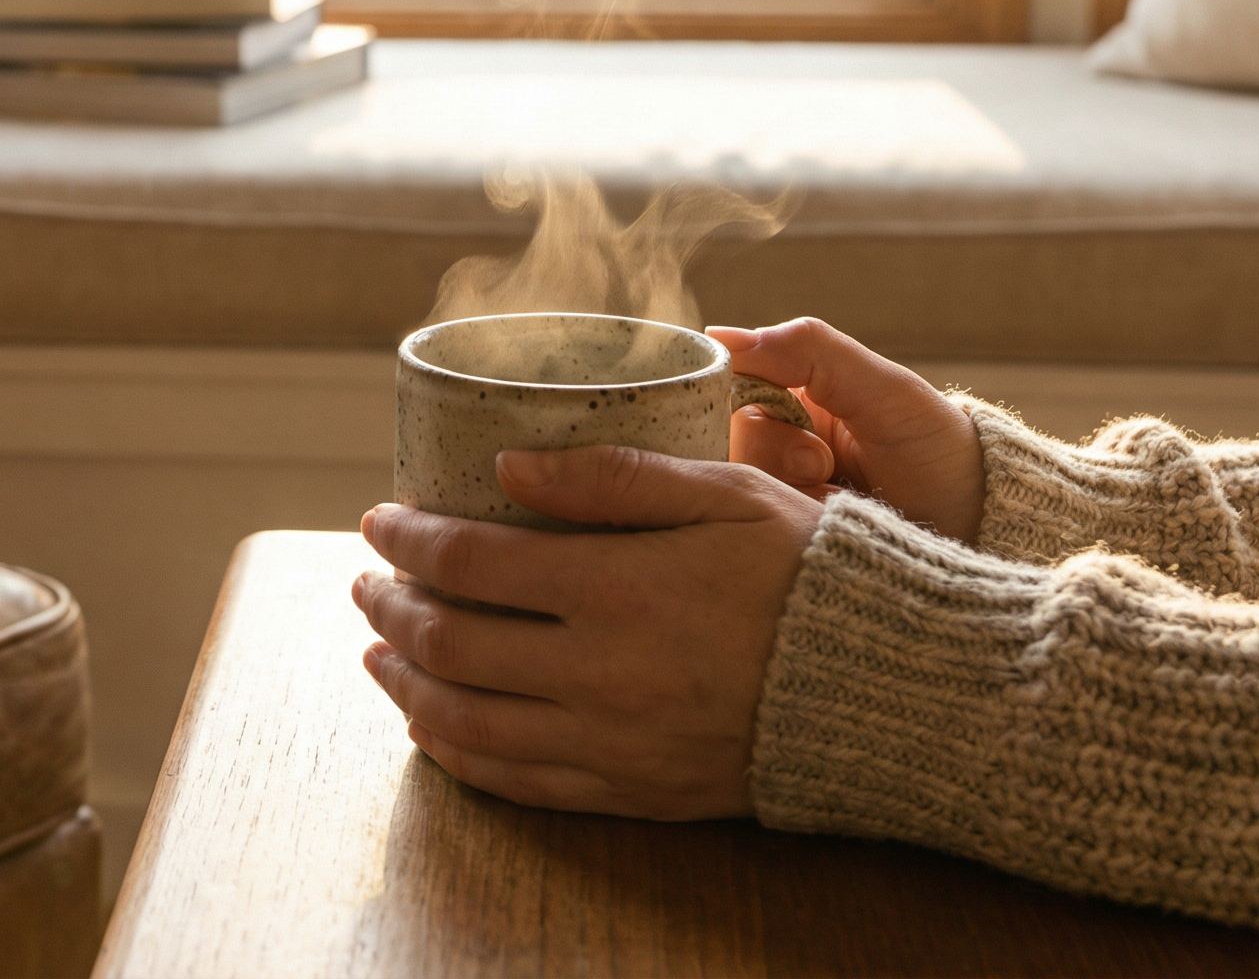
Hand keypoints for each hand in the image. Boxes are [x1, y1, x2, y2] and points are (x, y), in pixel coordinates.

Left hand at [352, 445, 819, 819]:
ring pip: (466, 721)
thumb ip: (610, 477)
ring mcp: (612, 742)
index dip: (408, 539)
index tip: (378, 519)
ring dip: (404, 684)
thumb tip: (503, 467)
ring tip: (378, 653)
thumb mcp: (723, 491)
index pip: (470, 561)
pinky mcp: (631, 791)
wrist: (893, 687)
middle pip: (449, 644)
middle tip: (365, 582)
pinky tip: (433, 725)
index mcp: (621, 586)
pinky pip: (516, 783)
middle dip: (389, 609)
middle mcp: (601, 673)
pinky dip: (457, 752)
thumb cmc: (810, 570)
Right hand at [709, 317, 983, 544]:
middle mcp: (777, 444)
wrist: (981, 537)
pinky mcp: (781, 541)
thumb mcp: (886, 392)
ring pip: (733, 484)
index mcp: (796, 397)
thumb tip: (718, 334)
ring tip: (834, 498)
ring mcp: (777, 496)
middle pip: (722, 437)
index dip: (731, 394)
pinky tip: (826, 523)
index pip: (726, 383)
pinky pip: (752, 528)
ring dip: (783, 490)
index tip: (772, 411)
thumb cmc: (942, 455)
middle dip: (770, 451)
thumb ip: (808, 350)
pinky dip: (787, 526)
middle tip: (818, 466)